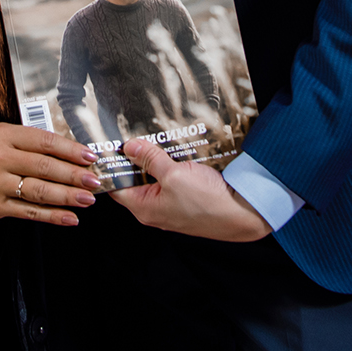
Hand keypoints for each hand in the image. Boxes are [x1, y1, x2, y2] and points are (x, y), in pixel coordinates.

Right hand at [0, 123, 100, 225]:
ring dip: (67, 197)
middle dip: (74, 176)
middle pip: (44, 167)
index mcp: (5, 136)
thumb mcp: (9, 138)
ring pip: (39, 191)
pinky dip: (52, 216)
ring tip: (87, 199)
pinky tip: (70, 217)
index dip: (70, 150)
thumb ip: (37, 144)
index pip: (45, 142)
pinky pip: (29, 212)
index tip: (90, 157)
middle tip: (94, 181)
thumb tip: (77, 156)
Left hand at [110, 139, 271, 241]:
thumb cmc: (208, 202)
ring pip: (154, 178)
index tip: (110, 146)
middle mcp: (154, 209)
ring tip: (156, 140)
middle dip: (135, 158)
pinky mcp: (184, 200)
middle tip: (134, 136)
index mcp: (144, 207)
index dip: (112, 166)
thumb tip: (131, 147)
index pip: (116, 186)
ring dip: (155, 160)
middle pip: (135, 180)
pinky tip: (175, 151)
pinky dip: (170, 166)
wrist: (241, 214)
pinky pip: (171, 180)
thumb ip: (150, 159)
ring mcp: (170, 205)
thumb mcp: (174, 174)